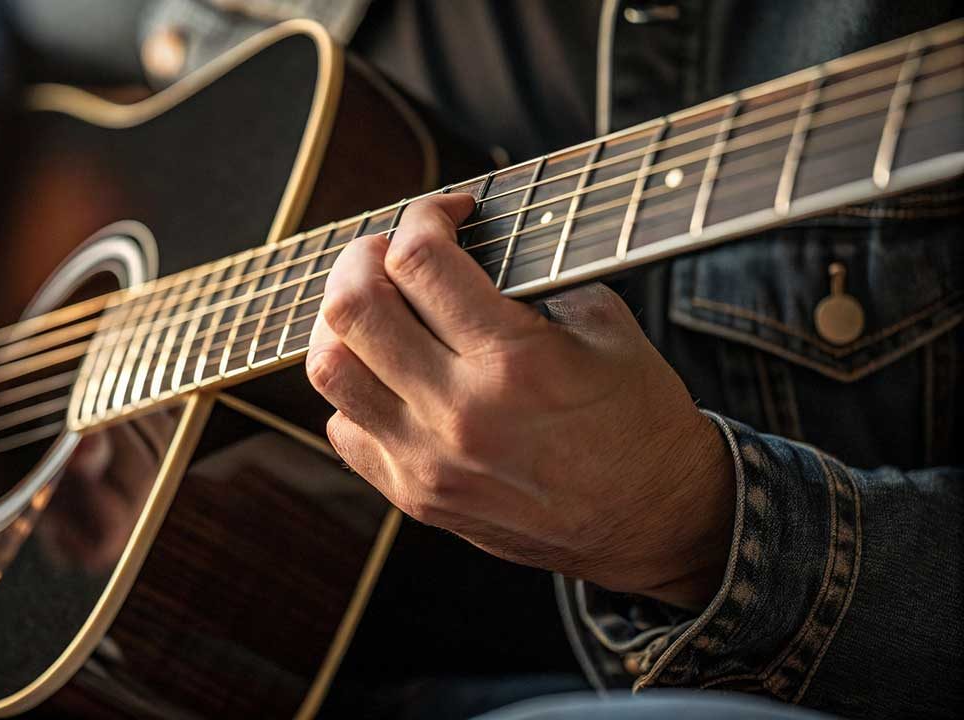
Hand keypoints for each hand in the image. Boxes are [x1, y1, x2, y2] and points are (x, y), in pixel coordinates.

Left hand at [306, 194, 734, 609]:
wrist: (654, 521)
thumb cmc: (638, 419)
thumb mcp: (606, 327)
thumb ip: (533, 277)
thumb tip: (470, 239)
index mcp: (513, 361)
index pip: (420, 260)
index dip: (425, 215)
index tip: (447, 212)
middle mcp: (458, 414)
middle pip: (352, 307)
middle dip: (364, 254)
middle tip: (392, 249)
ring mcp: (427, 462)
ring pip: (328, 369)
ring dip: (340, 320)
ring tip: (376, 304)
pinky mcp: (415, 497)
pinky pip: (343, 429)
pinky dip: (355, 389)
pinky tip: (389, 373)